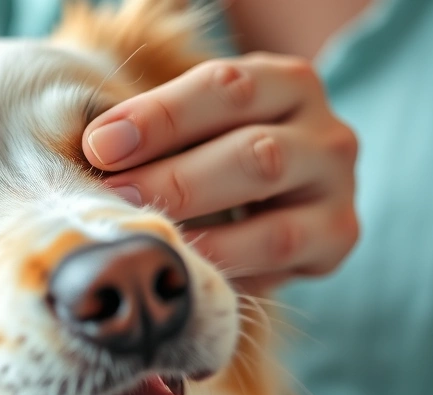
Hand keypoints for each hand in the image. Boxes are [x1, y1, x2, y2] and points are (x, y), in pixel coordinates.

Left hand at [83, 53, 358, 292]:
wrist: (274, 196)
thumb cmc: (211, 149)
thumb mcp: (192, 127)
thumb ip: (154, 136)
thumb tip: (92, 156)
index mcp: (287, 84)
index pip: (226, 89)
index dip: (160, 118)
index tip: (99, 147)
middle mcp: (326, 134)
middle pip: (254, 155)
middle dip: (173, 182)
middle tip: (114, 200)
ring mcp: (339, 193)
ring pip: (274, 227)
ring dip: (200, 240)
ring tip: (145, 244)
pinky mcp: (337, 242)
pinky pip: (280, 268)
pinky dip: (227, 272)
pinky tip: (183, 273)